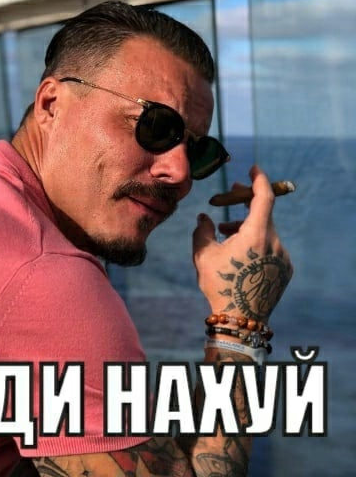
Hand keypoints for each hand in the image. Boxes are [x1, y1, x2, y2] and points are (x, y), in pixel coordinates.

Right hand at [192, 165, 292, 323]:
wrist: (240, 318)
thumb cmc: (219, 285)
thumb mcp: (203, 255)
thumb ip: (202, 231)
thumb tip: (204, 217)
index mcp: (257, 235)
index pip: (264, 197)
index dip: (259, 180)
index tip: (254, 169)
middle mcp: (275, 243)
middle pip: (264, 214)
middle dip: (246, 203)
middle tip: (230, 197)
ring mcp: (283, 257)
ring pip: (266, 232)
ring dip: (248, 227)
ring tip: (226, 232)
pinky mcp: (285, 270)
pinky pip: (272, 248)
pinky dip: (257, 243)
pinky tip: (241, 254)